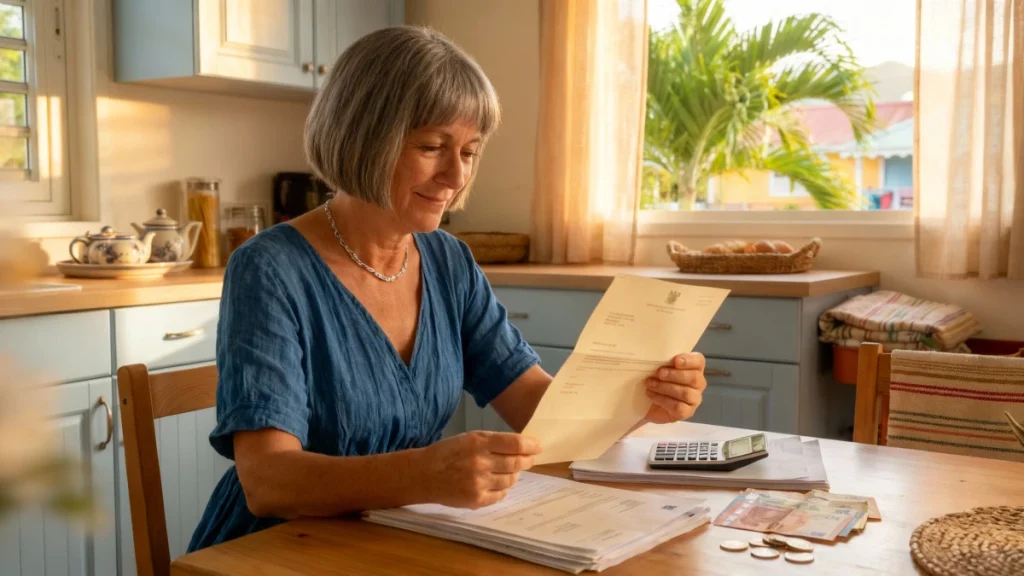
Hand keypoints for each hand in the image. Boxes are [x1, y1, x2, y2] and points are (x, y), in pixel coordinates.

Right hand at [421, 431, 541, 508]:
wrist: (424, 475)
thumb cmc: (448, 453)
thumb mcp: (469, 438)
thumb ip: (494, 442)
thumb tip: (522, 447)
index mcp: (479, 442)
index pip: (515, 443)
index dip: (531, 445)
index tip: (538, 447)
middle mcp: (480, 462)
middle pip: (516, 462)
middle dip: (527, 460)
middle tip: (529, 460)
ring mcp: (479, 483)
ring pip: (511, 480)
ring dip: (513, 475)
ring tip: (507, 472)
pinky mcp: (476, 499)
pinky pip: (501, 495)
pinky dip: (502, 490)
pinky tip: (495, 484)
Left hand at [643, 352, 705, 423]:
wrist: (647, 403)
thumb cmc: (656, 380)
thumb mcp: (657, 367)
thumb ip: (662, 360)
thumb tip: (653, 354)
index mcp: (694, 368)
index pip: (698, 361)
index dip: (689, 360)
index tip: (675, 360)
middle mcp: (698, 383)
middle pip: (694, 378)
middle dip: (675, 375)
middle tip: (659, 373)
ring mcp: (694, 399)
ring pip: (686, 393)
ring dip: (666, 387)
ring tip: (650, 384)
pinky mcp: (687, 412)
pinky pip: (678, 407)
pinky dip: (663, 400)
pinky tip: (651, 395)